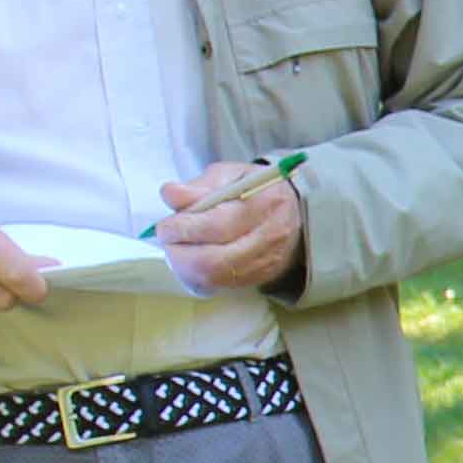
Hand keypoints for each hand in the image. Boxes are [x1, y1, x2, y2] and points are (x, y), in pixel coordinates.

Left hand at [158, 155, 307, 295]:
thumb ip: (200, 185)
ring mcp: (262, 264)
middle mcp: (266, 238)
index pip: (217, 225)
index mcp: (262, 204)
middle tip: (167, 241)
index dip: (183, 228)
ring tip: (176, 251)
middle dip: (179, 254)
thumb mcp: (231, 175)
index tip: (165, 226)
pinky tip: (190, 264)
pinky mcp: (256, 279)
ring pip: (215, 278)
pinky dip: (196, 278)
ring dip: (184, 268)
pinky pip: (218, 286)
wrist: (297, 215)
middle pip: (214, 261)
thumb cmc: (257, 191)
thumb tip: (170, 194)